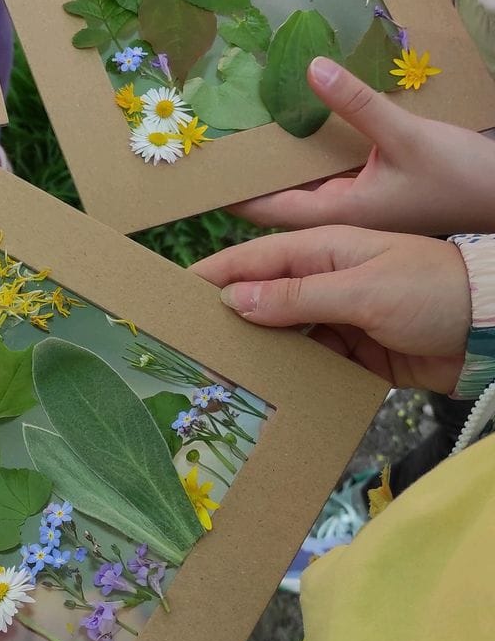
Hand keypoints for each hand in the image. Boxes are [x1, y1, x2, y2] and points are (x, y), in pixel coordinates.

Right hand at [193, 227, 470, 391]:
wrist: (489, 327)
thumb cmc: (430, 292)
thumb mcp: (362, 290)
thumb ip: (299, 297)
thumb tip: (235, 300)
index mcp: (326, 250)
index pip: (257, 258)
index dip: (216, 273)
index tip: (175, 291)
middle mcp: (328, 281)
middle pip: (266, 298)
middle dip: (229, 316)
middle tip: (186, 340)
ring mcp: (342, 318)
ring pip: (286, 334)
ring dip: (259, 350)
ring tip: (217, 372)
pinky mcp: (358, 354)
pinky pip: (314, 363)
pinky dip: (294, 374)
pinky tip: (269, 389)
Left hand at [232, 58, 494, 236]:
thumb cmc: (460, 177)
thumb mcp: (405, 135)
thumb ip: (357, 103)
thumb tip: (310, 67)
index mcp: (340, 214)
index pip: (267, 211)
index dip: (230, 195)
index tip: (197, 177)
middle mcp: (342, 216)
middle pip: (278, 200)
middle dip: (248, 175)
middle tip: (211, 145)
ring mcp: (357, 206)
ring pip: (303, 187)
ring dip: (277, 164)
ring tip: (241, 132)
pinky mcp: (373, 194)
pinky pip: (327, 177)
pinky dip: (308, 158)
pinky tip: (296, 131)